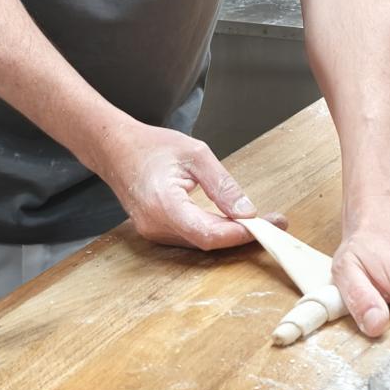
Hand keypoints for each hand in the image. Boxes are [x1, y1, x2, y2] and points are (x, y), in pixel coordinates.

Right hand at [92, 122, 262, 250]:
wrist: (116, 149)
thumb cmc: (151, 146)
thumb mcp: (196, 155)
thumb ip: (223, 185)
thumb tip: (248, 210)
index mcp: (164, 204)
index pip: (208, 232)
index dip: (239, 234)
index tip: (266, 225)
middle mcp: (156, 225)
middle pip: (207, 241)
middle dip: (242, 234)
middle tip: (274, 222)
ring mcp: (153, 232)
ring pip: (200, 242)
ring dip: (230, 234)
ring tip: (258, 221)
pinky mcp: (156, 232)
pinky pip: (191, 237)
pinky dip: (214, 231)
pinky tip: (231, 221)